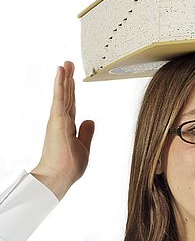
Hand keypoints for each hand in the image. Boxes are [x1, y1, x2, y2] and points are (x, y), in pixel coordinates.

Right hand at [31, 61, 94, 191]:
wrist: (59, 177)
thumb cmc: (68, 167)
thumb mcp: (84, 148)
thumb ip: (87, 133)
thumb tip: (91, 120)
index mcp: (68, 128)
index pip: (71, 105)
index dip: (72, 92)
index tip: (72, 79)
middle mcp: (62, 121)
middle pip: (66, 96)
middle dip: (68, 80)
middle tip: (68, 64)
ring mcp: (58, 120)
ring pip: (63, 94)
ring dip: (64, 78)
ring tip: (65, 64)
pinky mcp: (57, 120)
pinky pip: (60, 98)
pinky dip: (60, 84)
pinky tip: (61, 72)